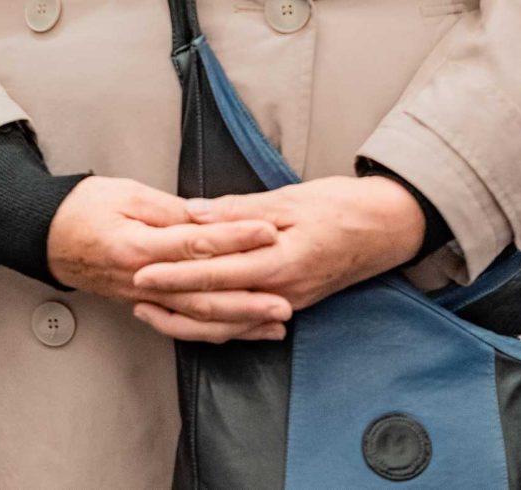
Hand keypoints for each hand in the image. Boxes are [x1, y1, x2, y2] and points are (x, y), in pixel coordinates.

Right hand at [46, 176, 290, 342]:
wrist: (44, 236)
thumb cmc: (82, 208)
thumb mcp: (124, 194)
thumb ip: (168, 210)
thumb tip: (207, 219)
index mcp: (138, 246)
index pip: (195, 244)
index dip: (234, 238)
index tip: (267, 231)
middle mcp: (142, 280)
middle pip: (202, 293)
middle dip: (247, 298)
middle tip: (285, 298)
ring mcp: (143, 298)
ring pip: (197, 318)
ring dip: (239, 322)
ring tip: (275, 322)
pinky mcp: (143, 306)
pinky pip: (184, 325)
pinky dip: (216, 331)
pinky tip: (243, 331)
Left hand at [137, 176, 426, 320]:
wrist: (388, 227)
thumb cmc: (341, 206)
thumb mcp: (289, 199)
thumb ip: (238, 211)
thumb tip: (192, 215)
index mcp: (280, 260)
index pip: (216, 272)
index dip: (175, 273)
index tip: (141, 271)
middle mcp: (283, 289)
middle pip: (216, 303)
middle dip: (171, 300)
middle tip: (131, 292)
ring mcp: (290, 301)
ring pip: (229, 320)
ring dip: (188, 318)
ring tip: (151, 309)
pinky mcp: (294, 302)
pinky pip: (247, 319)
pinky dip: (217, 322)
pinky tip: (193, 318)